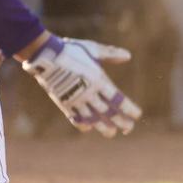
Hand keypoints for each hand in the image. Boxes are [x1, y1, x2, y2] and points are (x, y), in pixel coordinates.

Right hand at [21, 34, 142, 137]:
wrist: (46, 57)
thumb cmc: (72, 50)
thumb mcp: (93, 49)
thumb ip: (111, 54)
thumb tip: (128, 56)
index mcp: (99, 80)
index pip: (118, 100)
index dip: (129, 109)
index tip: (137, 115)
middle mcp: (89, 93)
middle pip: (108, 113)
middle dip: (120, 122)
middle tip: (128, 129)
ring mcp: (76, 100)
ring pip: (93, 119)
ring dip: (104, 128)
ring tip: (112, 133)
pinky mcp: (64, 103)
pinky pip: (76, 119)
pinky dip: (83, 124)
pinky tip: (89, 127)